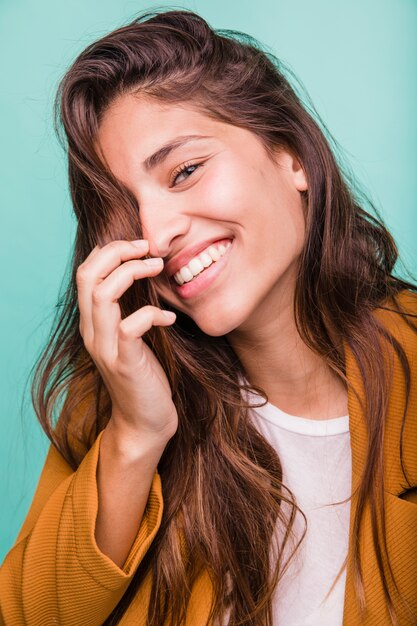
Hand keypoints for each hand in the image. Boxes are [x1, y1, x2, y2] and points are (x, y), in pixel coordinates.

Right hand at [76, 239, 177, 445]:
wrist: (144, 423)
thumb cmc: (144, 376)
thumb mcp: (131, 338)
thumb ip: (128, 310)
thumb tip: (145, 275)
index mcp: (92, 323)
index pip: (85, 273)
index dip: (107, 251)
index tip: (137, 244)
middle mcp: (92, 332)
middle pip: (88, 276)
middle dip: (116, 252)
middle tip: (146, 246)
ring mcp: (105, 347)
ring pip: (103, 295)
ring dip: (132, 273)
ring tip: (158, 267)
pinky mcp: (124, 362)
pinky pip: (130, 326)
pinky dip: (152, 314)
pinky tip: (170, 319)